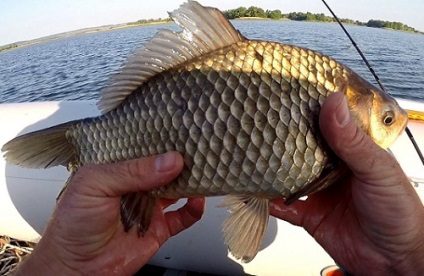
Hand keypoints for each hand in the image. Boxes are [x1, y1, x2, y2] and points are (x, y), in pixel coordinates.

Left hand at [15, 152, 204, 274]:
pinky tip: (197, 201)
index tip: (181, 131)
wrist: (75, 268)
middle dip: (181, 159)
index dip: (162, 140)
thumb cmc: (72, 225)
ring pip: (177, 189)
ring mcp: (148, 206)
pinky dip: (193, 209)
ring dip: (190, 181)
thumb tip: (168, 161)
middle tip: (198, 149)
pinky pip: (183, 217)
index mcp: (117, 168)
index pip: (144, 148)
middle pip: (164, 167)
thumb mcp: (96, 186)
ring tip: (203, 171)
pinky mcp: (158, 228)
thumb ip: (132, 172)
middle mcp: (135, 185)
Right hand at [270, 93, 423, 274]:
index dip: (308, 109)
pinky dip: (270, 200)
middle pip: (301, 147)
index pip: (326, 123)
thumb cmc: (399, 212)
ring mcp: (318, 190)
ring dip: (272, 168)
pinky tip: (259, 192)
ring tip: (254, 154)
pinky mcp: (308, 214)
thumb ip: (352, 141)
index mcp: (352, 150)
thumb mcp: (377, 170)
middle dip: (283, 137)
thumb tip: (333, 104)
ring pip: (288, 174)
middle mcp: (332, 167)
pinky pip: (283, 205)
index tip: (286, 95)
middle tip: (262, 122)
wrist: (394, 261)